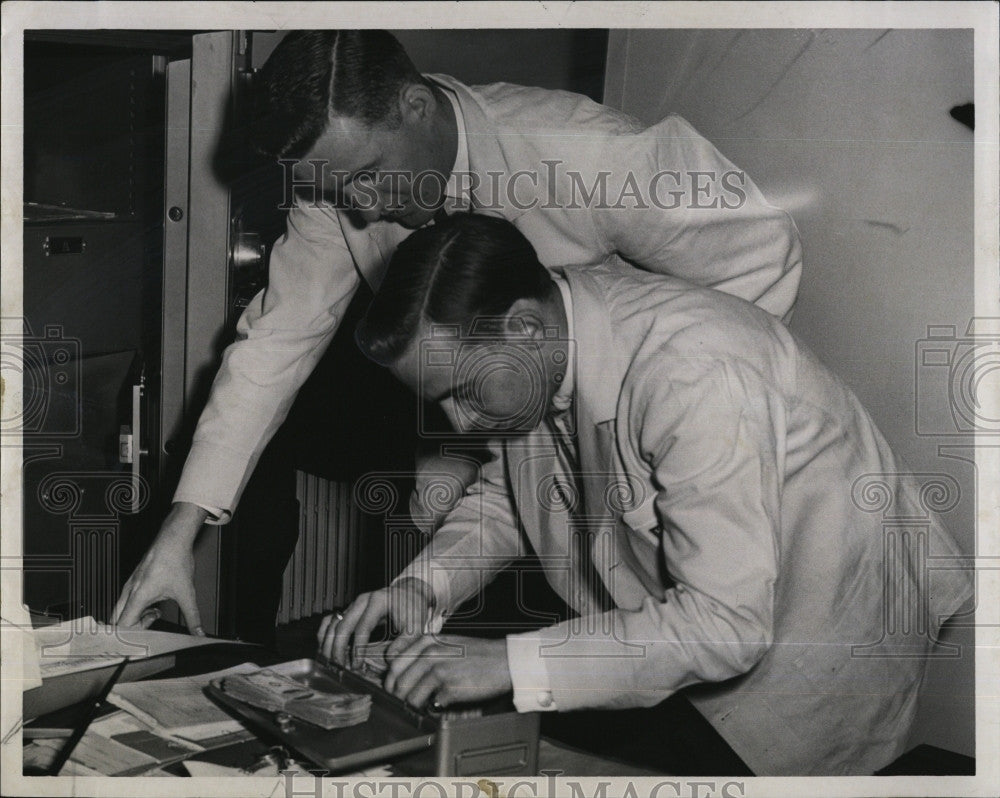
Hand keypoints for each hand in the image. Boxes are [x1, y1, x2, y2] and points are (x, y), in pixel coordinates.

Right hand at [112, 502, 207, 632]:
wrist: (173, 539)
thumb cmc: (175, 560)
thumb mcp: (187, 593)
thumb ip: (192, 617)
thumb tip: (198, 631)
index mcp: (138, 596)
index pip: (122, 626)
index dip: (131, 636)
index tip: (145, 637)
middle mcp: (129, 592)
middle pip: (116, 621)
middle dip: (132, 628)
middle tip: (151, 624)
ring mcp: (130, 586)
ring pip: (121, 611)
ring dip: (136, 618)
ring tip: (155, 613)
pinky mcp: (133, 582)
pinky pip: (127, 602)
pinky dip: (137, 609)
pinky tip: (154, 605)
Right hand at [317, 578, 433, 666]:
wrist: (410, 592)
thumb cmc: (412, 608)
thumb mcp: (415, 624)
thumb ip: (405, 642)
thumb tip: (389, 659)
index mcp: (378, 601)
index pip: (363, 627)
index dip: (357, 648)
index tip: (356, 665)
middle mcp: (362, 600)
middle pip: (343, 624)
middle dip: (338, 648)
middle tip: (338, 667)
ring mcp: (354, 604)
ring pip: (333, 622)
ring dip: (328, 643)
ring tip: (329, 662)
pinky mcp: (350, 609)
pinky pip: (331, 620)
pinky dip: (325, 634)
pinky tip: (324, 648)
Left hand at [384, 635, 511, 708]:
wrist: (503, 661)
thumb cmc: (477, 654)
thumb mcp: (447, 644)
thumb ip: (424, 653)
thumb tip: (401, 673)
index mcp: (427, 640)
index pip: (393, 661)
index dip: (391, 678)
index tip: (394, 687)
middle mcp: (430, 653)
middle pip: (397, 681)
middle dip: (399, 695)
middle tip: (406, 702)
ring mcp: (438, 670)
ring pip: (409, 696)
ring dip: (414, 705)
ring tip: (424, 704)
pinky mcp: (448, 688)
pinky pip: (428, 705)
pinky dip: (432, 708)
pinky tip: (441, 704)